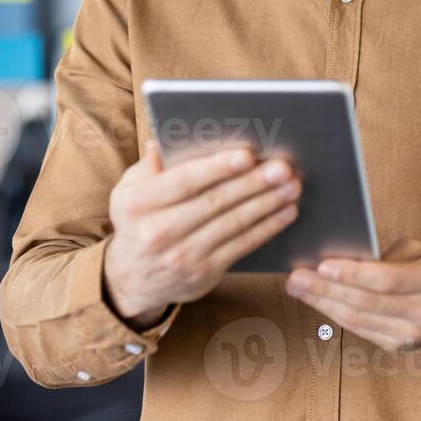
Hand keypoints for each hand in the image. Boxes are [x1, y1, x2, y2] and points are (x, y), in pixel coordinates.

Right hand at [103, 140, 301, 325]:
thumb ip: (147, 166)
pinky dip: (268, 227)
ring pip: (233, 224)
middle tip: (283, 167)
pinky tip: (286, 211)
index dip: (218, 167)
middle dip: (253, 183)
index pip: (184, 181)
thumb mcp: (127, 192)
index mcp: (138, 204)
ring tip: (292, 186)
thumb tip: (163, 140)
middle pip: (215, 202)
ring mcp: (182, 256)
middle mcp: (157, 232)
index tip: (248, 154)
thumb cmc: (137, 222)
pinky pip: (242, 246)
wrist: (130, 281)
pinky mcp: (203, 273)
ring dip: (268, 203)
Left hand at [284, 237, 420, 352]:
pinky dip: (336, 314)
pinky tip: (319, 301)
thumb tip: (344, 258)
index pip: (388, 280)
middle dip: (326, 289)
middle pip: (366, 302)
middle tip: (297, 277)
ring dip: (323, 303)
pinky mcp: (397, 346)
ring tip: (298, 287)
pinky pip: (360, 329)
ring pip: (358, 320)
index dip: (354, 274)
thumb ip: (386, 255)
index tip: (323, 264)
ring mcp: (410, 334)